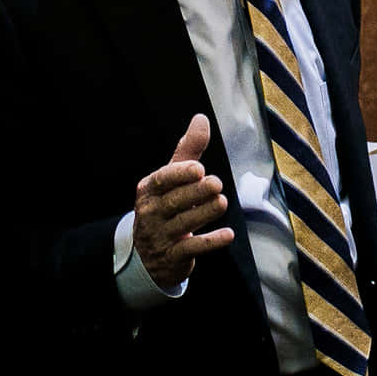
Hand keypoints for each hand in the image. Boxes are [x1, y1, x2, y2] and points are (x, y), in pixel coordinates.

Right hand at [133, 114, 235, 287]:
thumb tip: (201, 119)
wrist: (148, 254)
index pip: (162, 180)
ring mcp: (161, 236)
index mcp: (149, 191)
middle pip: (174, 202)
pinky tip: (228, 235)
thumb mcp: (172, 179)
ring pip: (184, 224)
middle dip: (196, 192)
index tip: (198, 168)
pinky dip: (211, 242)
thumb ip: (188, 151)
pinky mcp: (174, 256)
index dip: (179, 175)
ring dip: (204, 213)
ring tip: (221, 202)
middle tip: (216, 184)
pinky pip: (193, 248)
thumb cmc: (164, 207)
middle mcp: (151, 213)